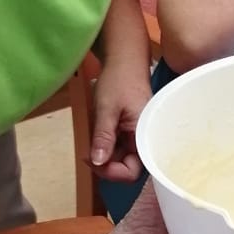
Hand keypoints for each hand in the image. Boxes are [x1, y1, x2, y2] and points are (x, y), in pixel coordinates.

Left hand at [90, 51, 150, 181]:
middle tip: (88, 155)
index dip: (112, 172)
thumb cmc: (118, 80)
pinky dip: (108, 147)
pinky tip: (97, 138)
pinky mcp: (132, 131)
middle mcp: (146, 139)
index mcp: (146, 135)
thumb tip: (98, 162)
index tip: (92, 160)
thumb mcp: (106, 109)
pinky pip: (121, 148)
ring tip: (91, 144)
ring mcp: (138, 135)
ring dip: (105, 157)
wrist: (124, 60)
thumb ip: (104, 137)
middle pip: (129, 168)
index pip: (133, 171)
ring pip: (123, 159)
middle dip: (107, 166)